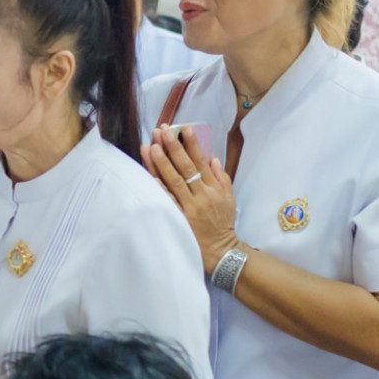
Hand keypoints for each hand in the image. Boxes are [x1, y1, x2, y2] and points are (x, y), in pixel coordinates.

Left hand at [143, 123, 238, 268]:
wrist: (221, 250)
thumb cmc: (223, 223)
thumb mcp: (229, 198)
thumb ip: (221, 177)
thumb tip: (212, 157)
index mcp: (213, 187)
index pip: (201, 161)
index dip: (192, 143)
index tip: (183, 128)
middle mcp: (201, 194)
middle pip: (185, 167)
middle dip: (173, 147)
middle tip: (162, 130)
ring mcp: (189, 206)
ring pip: (174, 180)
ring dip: (161, 163)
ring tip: (152, 146)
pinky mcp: (180, 218)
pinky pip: (168, 201)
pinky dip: (160, 187)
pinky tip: (150, 175)